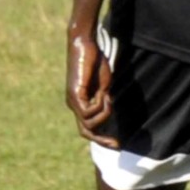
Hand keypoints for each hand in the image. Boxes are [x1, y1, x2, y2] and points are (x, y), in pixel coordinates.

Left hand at [67, 25, 117, 146]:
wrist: (86, 45)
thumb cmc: (96, 62)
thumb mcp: (103, 86)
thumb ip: (103, 101)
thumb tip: (106, 113)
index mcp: (79, 103)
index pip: (87, 128)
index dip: (101, 138)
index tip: (117, 143)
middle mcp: (73, 104)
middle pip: (85, 132)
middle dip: (101, 140)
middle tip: (117, 144)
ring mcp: (72, 101)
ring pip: (89, 123)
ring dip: (104, 113)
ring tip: (108, 97)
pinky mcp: (74, 95)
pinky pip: (89, 111)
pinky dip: (100, 105)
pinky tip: (104, 93)